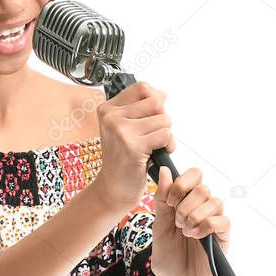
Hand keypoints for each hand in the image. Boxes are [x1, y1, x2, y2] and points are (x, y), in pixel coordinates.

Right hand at [93, 81, 175, 212]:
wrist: (113, 187)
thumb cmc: (122, 158)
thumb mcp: (124, 128)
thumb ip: (140, 108)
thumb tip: (161, 93)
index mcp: (107, 109)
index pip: (142, 88)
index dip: (154, 100)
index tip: (151, 116)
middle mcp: (111, 117)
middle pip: (156, 102)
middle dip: (162, 120)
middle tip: (152, 136)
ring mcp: (121, 131)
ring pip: (163, 119)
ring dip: (165, 135)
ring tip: (153, 147)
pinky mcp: (133, 146)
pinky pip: (165, 135)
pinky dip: (167, 146)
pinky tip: (156, 154)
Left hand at [151, 164, 229, 275]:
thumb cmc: (168, 258)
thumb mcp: (159, 226)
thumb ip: (162, 199)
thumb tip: (165, 171)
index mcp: (186, 203)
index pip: (194, 176)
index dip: (182, 183)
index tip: (170, 201)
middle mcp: (202, 210)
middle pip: (203, 188)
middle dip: (185, 204)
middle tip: (178, 223)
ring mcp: (214, 223)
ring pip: (214, 202)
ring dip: (195, 216)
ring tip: (185, 232)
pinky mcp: (223, 238)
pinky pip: (224, 221)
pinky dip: (207, 226)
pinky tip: (196, 237)